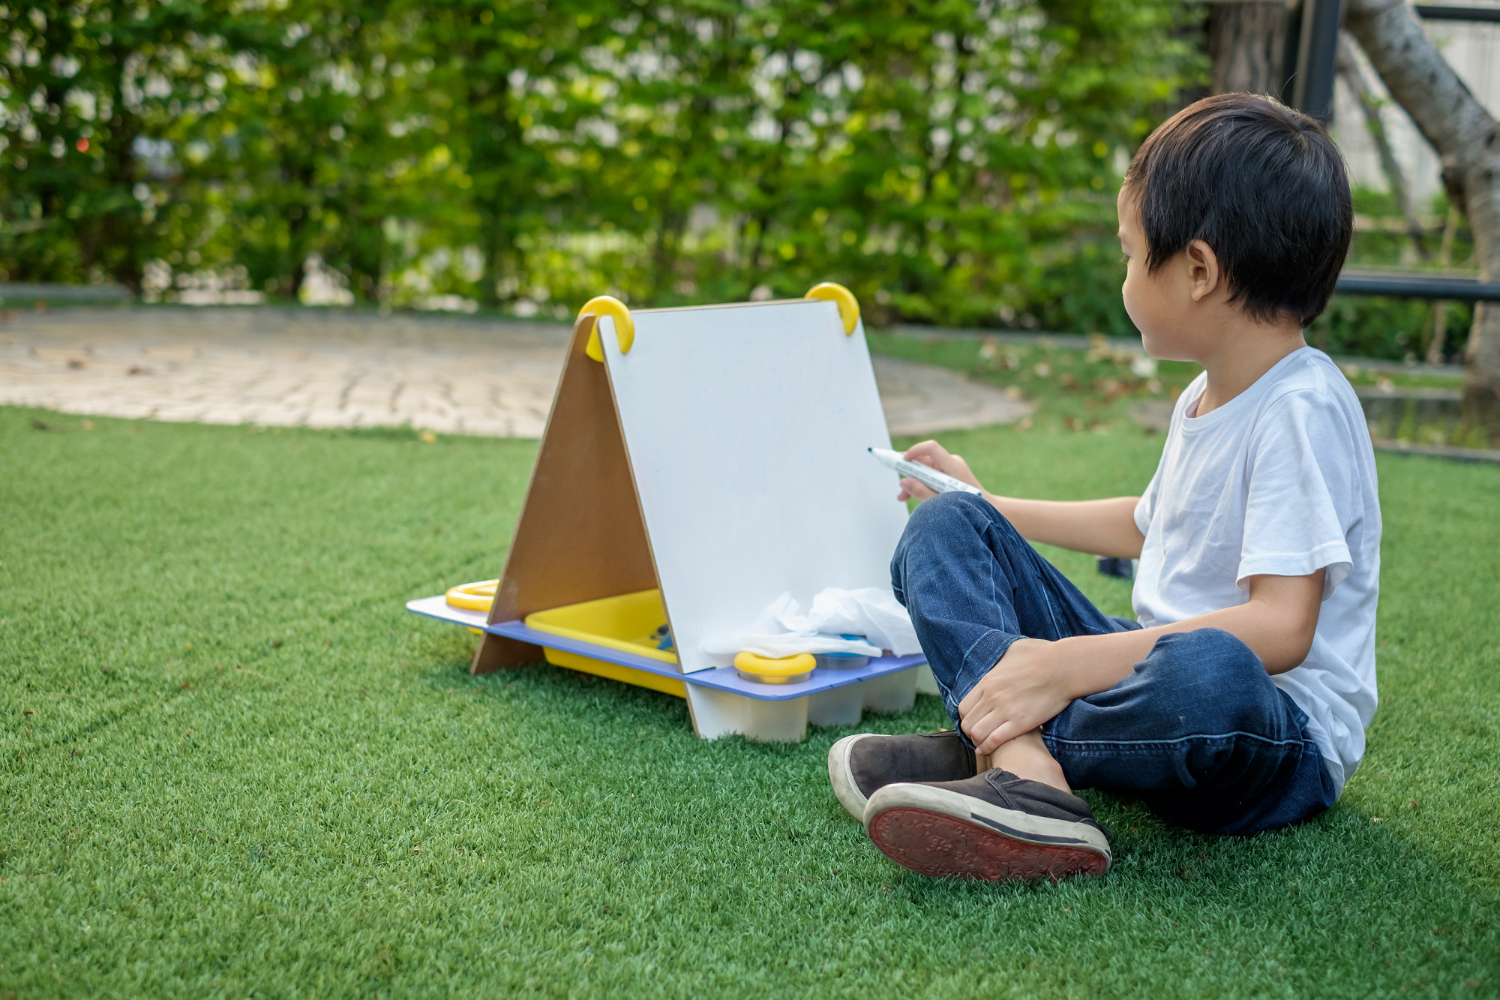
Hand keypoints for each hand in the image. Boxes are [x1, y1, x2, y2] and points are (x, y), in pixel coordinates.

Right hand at [897, 440, 984, 501]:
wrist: (989, 510)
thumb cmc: (968, 507)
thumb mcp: (940, 502)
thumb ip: (921, 492)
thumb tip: (903, 481)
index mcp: (953, 466)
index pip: (931, 448)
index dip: (914, 451)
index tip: (902, 461)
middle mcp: (952, 463)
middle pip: (925, 459)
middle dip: (908, 471)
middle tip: (897, 482)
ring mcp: (951, 469)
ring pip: (926, 469)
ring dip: (913, 480)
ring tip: (902, 497)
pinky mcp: (950, 476)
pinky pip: (931, 475)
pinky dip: (921, 483)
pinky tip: (911, 496)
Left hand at [957, 639, 1071, 754]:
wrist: (1066, 667)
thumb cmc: (1044, 654)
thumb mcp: (1013, 650)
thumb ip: (1001, 660)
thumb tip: (999, 662)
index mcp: (988, 681)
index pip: (963, 707)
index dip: (967, 717)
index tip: (975, 720)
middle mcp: (992, 697)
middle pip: (967, 723)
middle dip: (971, 732)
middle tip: (980, 734)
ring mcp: (1005, 710)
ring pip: (977, 734)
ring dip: (979, 741)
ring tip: (985, 742)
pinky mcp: (1021, 723)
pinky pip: (995, 740)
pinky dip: (989, 747)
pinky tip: (990, 749)